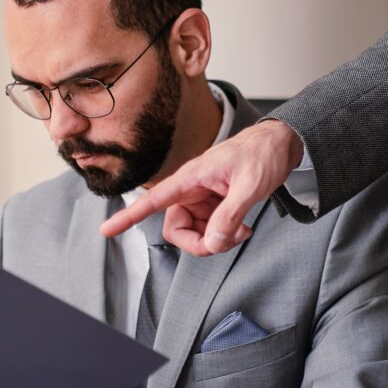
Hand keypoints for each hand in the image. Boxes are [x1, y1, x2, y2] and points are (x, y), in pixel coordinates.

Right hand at [101, 118, 304, 255]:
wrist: (281, 144)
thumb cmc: (263, 154)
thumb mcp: (250, 185)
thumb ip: (229, 215)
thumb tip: (212, 242)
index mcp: (191, 178)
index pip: (152, 199)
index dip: (128, 216)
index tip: (107, 230)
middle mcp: (191, 189)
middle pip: (176, 228)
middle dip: (199, 243)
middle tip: (227, 241)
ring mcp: (203, 198)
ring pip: (194, 232)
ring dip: (216, 240)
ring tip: (242, 230)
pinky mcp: (215, 204)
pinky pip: (209, 229)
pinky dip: (224, 235)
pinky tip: (243, 227)